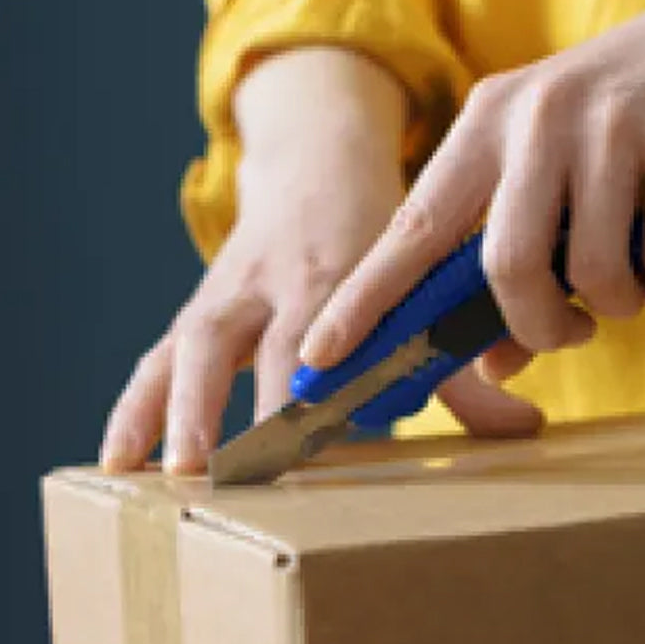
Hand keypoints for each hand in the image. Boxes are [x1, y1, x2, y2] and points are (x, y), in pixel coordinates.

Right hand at [101, 49, 426, 473]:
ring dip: (181, 411)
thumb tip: (525, 432)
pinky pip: (157, 359)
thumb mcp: (422, 290)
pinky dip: (137, 408)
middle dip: (256, 410)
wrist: (315, 166)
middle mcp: (282, 282)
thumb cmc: (379, 242)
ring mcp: (232, 294)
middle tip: (251, 477)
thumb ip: (466, 369)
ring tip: (171, 476)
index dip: (337, 385)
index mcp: (348, 271)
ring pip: (195, 348)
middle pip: (264, 346)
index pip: (341, 334)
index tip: (334, 437)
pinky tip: (118, 460)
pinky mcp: (199, 313)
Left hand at [298, 0, 644, 432]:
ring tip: (637, 276)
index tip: (321, 354)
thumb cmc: (632, 125)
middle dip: (540, 326)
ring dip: (620, 305)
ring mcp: (614, 126)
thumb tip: (492, 367)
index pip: (413, 226)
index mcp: (489, 124)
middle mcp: (540, 117)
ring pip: (596, 275)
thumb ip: (517, 266)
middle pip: (508, 267)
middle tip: (569, 331)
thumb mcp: (558, 174)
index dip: (365, 299)